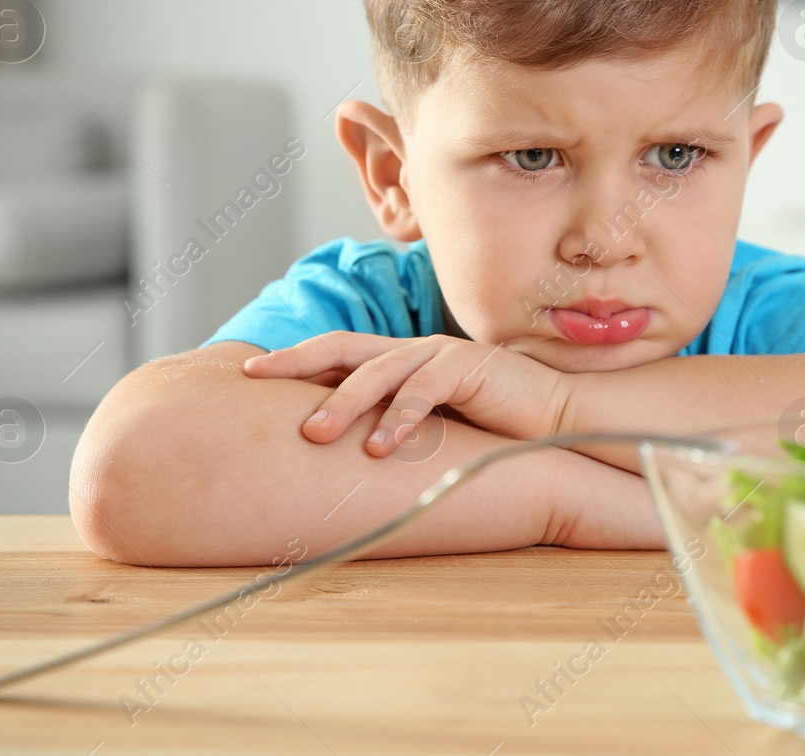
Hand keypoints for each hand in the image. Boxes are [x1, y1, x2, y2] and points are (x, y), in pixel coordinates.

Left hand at [242, 332, 570, 455]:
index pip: (338, 353)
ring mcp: (442, 356)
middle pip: (344, 348)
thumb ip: (393, 425)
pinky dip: (400, 418)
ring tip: (314, 434)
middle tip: (255, 377)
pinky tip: (380, 447)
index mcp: (403, 361)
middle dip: (296, 362)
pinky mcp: (470, 368)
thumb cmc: (493, 427)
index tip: (248, 371)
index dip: (294, 358)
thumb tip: (340, 455)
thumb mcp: (432, 425)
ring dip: (344, 402)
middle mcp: (416, 351)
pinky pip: (425, 391)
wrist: (556, 418)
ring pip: (379, 371)